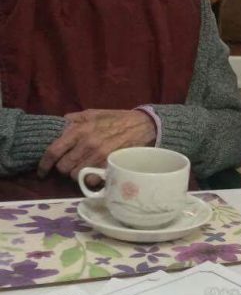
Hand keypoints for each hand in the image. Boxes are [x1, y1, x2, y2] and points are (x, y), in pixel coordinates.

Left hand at [37, 109, 156, 180]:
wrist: (143, 126)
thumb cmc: (117, 119)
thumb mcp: (93, 113)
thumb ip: (75, 119)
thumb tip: (61, 125)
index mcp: (79, 130)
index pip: (53, 151)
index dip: (44, 164)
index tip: (42, 172)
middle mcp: (87, 144)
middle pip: (63, 167)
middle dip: (64, 168)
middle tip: (70, 165)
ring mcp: (99, 157)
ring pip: (75, 176)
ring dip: (77, 174)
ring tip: (83, 169)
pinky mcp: (109, 166)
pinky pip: (91, 180)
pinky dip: (90, 179)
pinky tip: (93, 174)